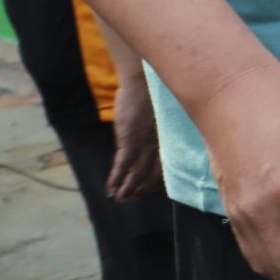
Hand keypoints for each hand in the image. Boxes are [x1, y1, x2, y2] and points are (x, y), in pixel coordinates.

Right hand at [105, 73, 162, 204]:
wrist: (144, 81)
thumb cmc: (154, 95)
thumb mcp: (162, 117)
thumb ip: (158, 133)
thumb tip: (151, 143)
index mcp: (169, 140)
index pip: (165, 169)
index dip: (154, 183)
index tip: (146, 191)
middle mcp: (160, 145)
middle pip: (152, 176)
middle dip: (140, 190)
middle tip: (129, 199)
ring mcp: (145, 143)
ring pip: (137, 174)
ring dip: (127, 189)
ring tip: (119, 198)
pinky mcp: (129, 139)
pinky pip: (123, 165)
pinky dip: (116, 179)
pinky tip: (110, 188)